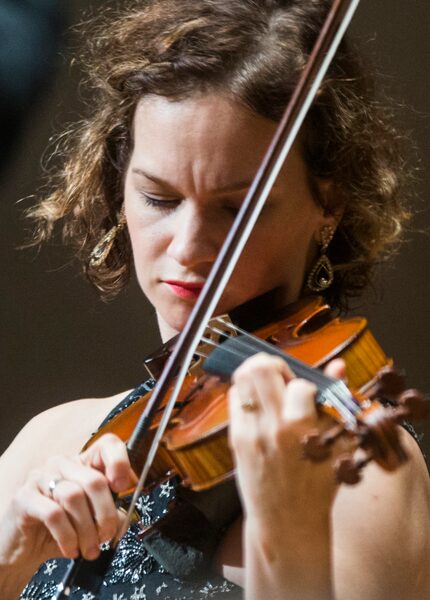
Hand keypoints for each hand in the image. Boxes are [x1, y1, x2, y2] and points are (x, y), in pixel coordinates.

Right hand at [0, 433, 135, 568]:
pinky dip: (68, 536)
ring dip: (86, 530)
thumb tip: (124, 519)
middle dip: (105, 514)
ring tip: (90, 549)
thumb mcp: (91, 521)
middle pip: (94, 480)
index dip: (120, 462)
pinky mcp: (24, 496)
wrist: (22, 546)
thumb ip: (110, 514)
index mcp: (82, 463)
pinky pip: (54, 514)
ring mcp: (41, 477)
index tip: (123, 487)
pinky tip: (71, 549)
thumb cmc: (59, 529)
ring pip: (74, 497)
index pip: (107, 445)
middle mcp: (62, 464)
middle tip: (107, 536)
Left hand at [228, 353, 345, 526]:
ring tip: (271, 389)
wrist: (287, 523)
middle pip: (259, 368)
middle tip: (285, 379)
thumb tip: (338, 365)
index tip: (309, 395)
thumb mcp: (337, 445)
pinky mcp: (235, 438)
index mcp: (300, 429)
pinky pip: (234, 399)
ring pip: (242, 379)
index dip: (308, 384)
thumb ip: (336, 401)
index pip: (301, 384)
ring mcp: (249, 432)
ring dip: (257, 375)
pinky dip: (247, 393)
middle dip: (276, 365)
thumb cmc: (318, 487)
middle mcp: (270, 427)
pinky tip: (261, 406)